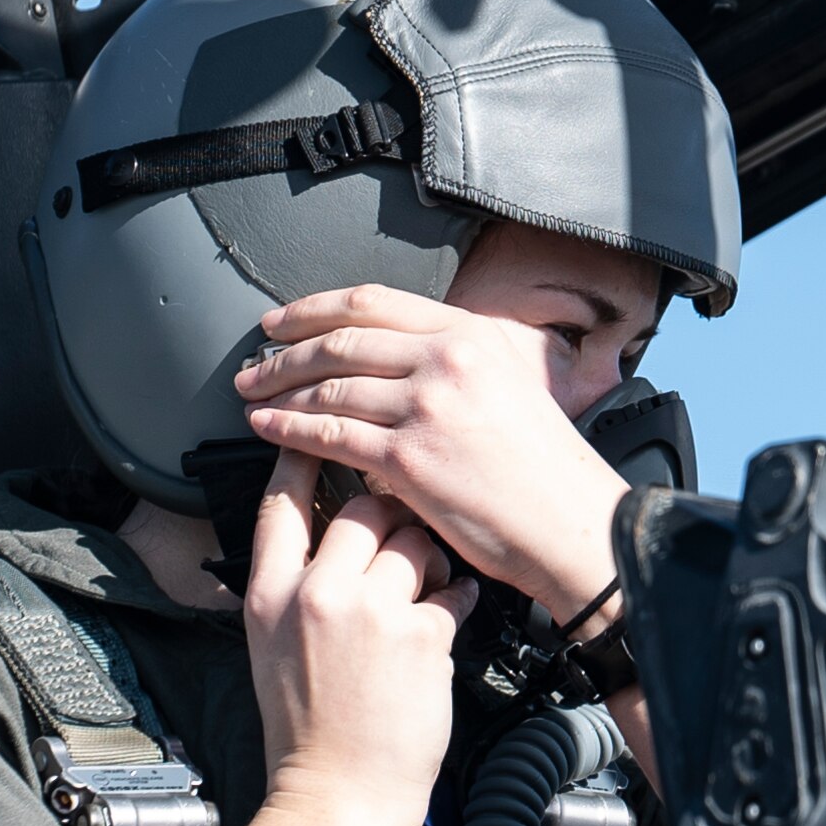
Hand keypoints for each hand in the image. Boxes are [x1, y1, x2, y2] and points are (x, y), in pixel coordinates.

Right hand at [220, 450, 478, 825]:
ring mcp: (369, 613)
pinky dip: (456, 597)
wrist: (338, 793)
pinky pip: (451, 589)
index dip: (302, 455)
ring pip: (413, 541)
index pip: (282, 503)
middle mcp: (316, 596)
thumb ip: (294, 586)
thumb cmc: (309, 727)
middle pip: (362, 511)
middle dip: (392, 514)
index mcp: (270, 595)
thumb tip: (326, 536)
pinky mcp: (419, 636)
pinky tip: (448, 612)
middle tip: (405, 530)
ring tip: (429, 582)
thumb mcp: (271, 645)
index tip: (318, 423)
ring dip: (430, 555)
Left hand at [234, 284, 629, 627]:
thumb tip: (396, 355)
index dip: (314, 309)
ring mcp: (427, 407)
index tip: (282, 321)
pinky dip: (291, 430)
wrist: (571, 523)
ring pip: (330, 387)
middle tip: (254, 363)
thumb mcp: (513, 381)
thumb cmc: (545, 468)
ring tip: (254, 398)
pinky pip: (332, 436)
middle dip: (284, 351)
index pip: (374, 302)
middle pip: (342, 340)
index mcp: (471, 334)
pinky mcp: (410, 459)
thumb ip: (457, 359)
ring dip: (280, 391)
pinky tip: (270, 430)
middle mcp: (447, 360)